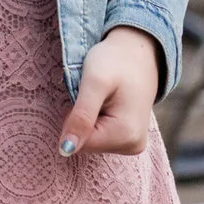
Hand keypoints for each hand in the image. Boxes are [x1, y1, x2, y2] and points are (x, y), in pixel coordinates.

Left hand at [60, 25, 160, 157]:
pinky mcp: (130, 138)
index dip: (73, 119)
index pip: (80, 143)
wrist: (137, 52)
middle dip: (81, 119)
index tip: (83, 97)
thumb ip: (81, 117)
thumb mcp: (94, 83)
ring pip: (91, 140)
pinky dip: (95, 120)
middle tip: (93, 94)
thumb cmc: (115, 61)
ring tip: (101, 97)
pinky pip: (100, 136)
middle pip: (86, 143)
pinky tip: (106, 103)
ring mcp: (133, 143)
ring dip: (88, 118)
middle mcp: (133, 145)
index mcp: (126, 135)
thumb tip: (66, 151)